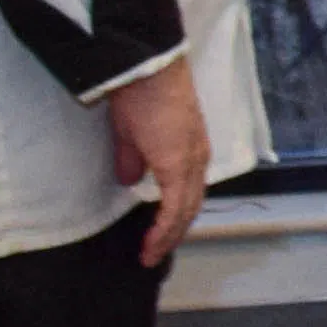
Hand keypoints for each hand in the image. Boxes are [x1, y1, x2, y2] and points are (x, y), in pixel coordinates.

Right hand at [105, 64, 212, 267]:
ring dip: (168, 236)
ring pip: (186, 211)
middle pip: (190, 206)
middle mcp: (197, 160)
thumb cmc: (138, 95)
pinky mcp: (178, 166)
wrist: (146, 72)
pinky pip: (175, 208)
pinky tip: (151, 244)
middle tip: (153, 253)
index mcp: (189, 151)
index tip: (158, 236)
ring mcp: (191, 163)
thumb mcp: (131, 133)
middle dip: (172, 233)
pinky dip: (164, 229)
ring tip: (150, 255)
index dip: (174, 215)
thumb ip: (133, 158)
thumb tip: (129, 180)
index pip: (187, 192)